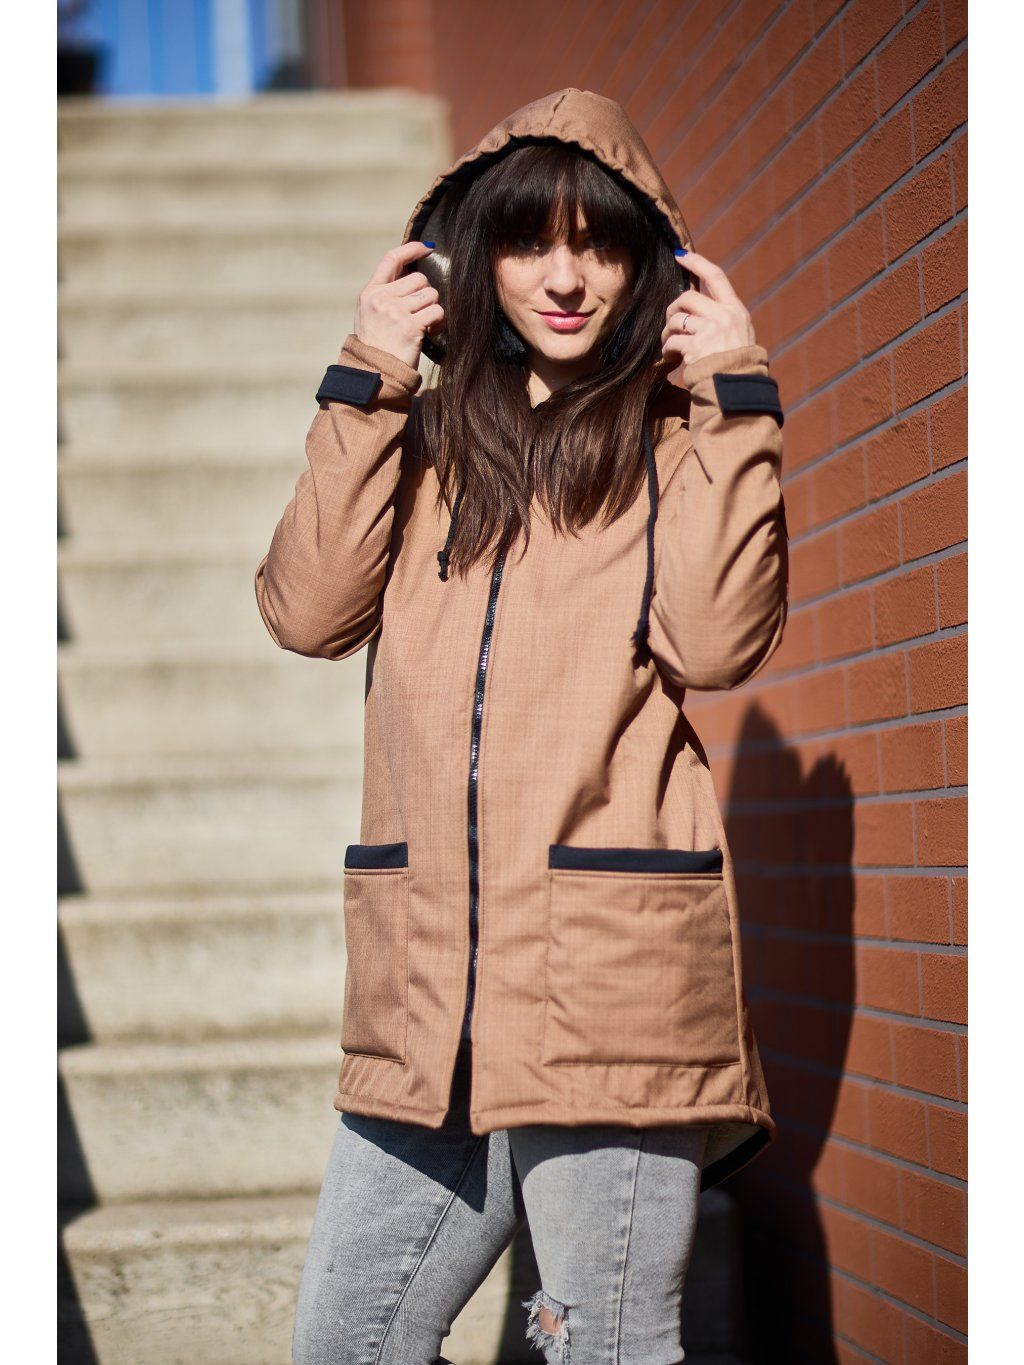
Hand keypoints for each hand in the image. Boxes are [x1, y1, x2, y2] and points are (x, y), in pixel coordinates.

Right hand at [353, 240, 443, 369]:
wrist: (374, 373)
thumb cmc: (376, 346)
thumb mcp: (370, 314)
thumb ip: (386, 293)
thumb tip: (411, 270)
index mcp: (370, 293)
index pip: (392, 259)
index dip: (412, 249)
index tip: (428, 248)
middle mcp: (381, 299)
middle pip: (419, 279)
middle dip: (425, 295)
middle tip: (419, 314)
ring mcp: (395, 312)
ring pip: (431, 294)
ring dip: (432, 309)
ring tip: (423, 325)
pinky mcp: (410, 327)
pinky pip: (436, 312)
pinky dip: (438, 322)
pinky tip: (429, 333)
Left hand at [661, 251, 755, 370]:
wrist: (738, 389)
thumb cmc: (737, 366)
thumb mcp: (740, 335)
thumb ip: (722, 318)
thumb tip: (694, 305)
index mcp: (736, 311)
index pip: (716, 277)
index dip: (697, 263)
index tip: (680, 254)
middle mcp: (724, 316)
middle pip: (687, 297)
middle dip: (673, 310)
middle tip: (670, 325)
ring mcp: (710, 331)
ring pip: (676, 320)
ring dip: (667, 333)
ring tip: (670, 345)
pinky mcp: (697, 346)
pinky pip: (672, 341)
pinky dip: (667, 349)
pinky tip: (671, 358)